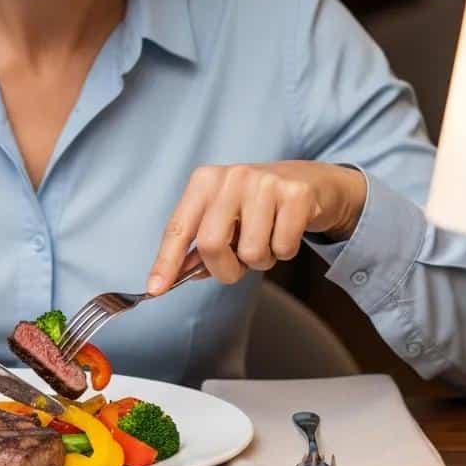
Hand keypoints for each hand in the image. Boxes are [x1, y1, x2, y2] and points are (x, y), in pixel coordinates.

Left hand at [146, 162, 366, 292]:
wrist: (311, 180)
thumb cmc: (259, 205)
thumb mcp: (225, 215)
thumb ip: (201, 245)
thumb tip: (176, 276)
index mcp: (205, 181)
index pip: (179, 227)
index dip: (166, 261)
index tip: (154, 289)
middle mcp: (231, 177)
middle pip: (211, 244)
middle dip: (225, 269)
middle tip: (238, 264)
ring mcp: (264, 183)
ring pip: (251, 252)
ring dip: (261, 260)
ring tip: (268, 237)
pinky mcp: (295, 195)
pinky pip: (283, 248)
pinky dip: (285, 251)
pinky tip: (287, 230)